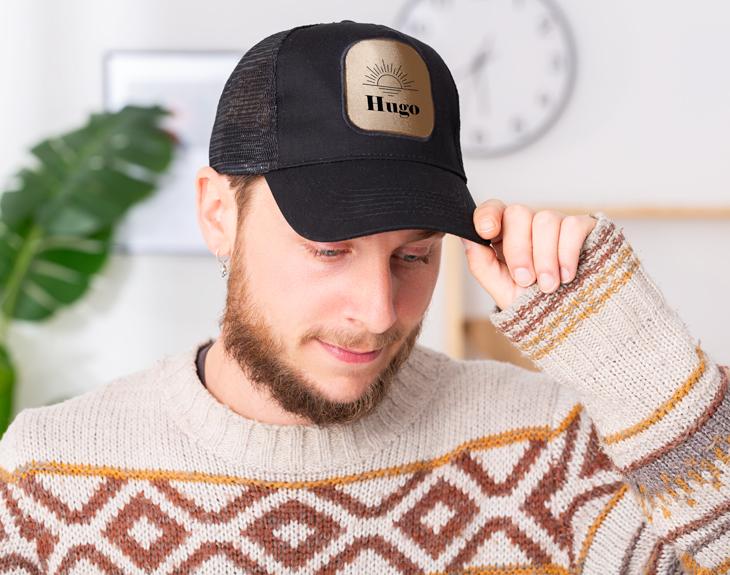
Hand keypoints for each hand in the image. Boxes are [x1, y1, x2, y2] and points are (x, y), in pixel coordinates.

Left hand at [462, 201, 597, 310]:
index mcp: (505, 236)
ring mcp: (557, 225)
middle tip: (525, 280)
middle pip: (518, 213)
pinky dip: (567, 253)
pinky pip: (573, 226)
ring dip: (545, 257)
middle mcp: (530, 226)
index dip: (488, 214)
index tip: (486, 232)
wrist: (571, 323)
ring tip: (548, 286)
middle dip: (519, 249)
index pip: (493, 210)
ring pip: (545, 219)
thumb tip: (466, 238)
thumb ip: (482, 265)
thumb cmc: (534, 305)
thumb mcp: (503, 290)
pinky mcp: (583, 229)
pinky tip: (567, 276)